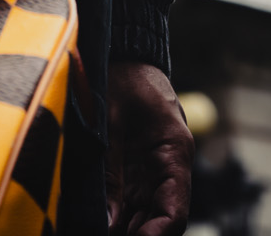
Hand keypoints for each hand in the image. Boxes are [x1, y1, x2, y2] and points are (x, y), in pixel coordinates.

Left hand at [105, 62, 192, 235]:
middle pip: (160, 219)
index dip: (157, 235)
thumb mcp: (112, 118)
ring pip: (146, 214)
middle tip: (100, 233)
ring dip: (127, 227)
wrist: (126, 52)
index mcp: (174, 151)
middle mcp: (169, 166)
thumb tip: (107, 220)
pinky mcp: (138, 167)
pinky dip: (118, 215)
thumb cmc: (123, 76)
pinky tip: (99, 220)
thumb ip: (111, 169)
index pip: (175, 211)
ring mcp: (154, 169)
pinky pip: (132, 201)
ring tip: (95, 227)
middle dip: (138, 234)